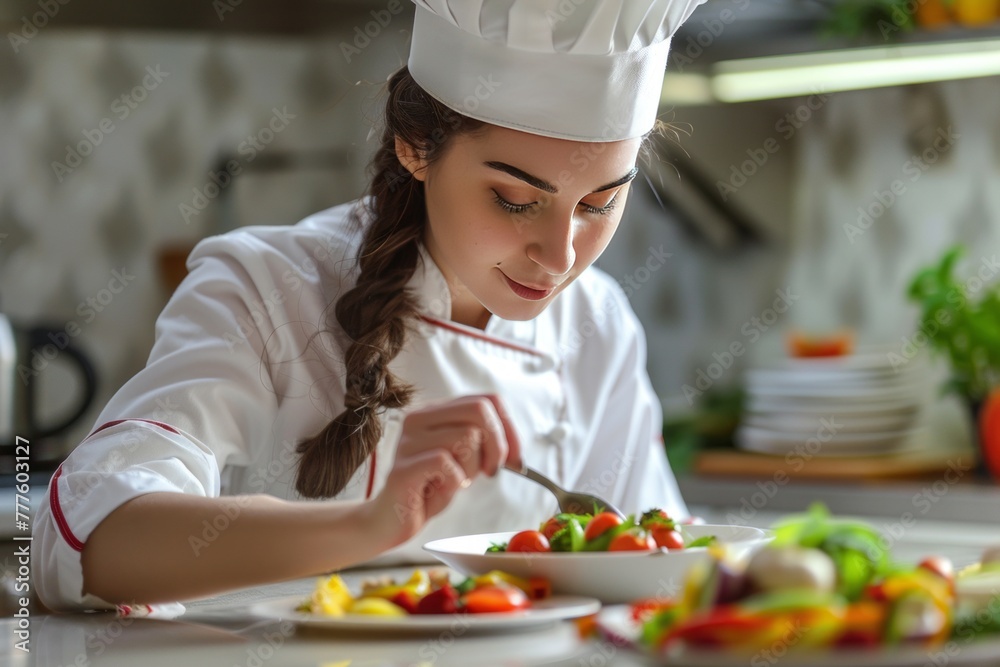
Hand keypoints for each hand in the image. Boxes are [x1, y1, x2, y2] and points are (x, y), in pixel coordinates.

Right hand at [396, 394, 521, 479]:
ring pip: (466, 437)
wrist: (393, 520)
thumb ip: (484, 443)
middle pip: (479, 410)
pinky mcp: (403, 468)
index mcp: (435, 411)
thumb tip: (515, 451)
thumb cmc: (431, 488)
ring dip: (471, 468)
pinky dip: (454, 481)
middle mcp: (419, 418)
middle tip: (490, 471)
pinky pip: (445, 462)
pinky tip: (441, 489)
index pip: (486, 399)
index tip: (514, 457)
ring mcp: (408, 441)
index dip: (508, 427)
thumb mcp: (464, 459)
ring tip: (455, 481)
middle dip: (497, 445)